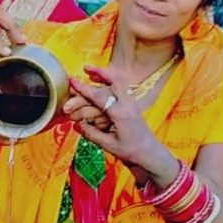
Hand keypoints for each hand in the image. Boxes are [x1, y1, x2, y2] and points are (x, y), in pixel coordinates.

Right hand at [65, 66, 178, 182]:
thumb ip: (92, 134)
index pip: (99, 96)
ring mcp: (131, 103)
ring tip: (90, 71)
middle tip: (84, 68)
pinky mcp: (131, 105)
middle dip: (99, 72)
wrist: (150, 154)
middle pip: (114, 80)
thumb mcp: (109, 145)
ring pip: (119, 82)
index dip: (84, 89)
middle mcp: (127, 105)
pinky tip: (100, 81)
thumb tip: (77, 125)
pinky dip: (110, 82)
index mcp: (120, 114)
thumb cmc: (132, 151)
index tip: (72, 82)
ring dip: (104, 75)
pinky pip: (121, 88)